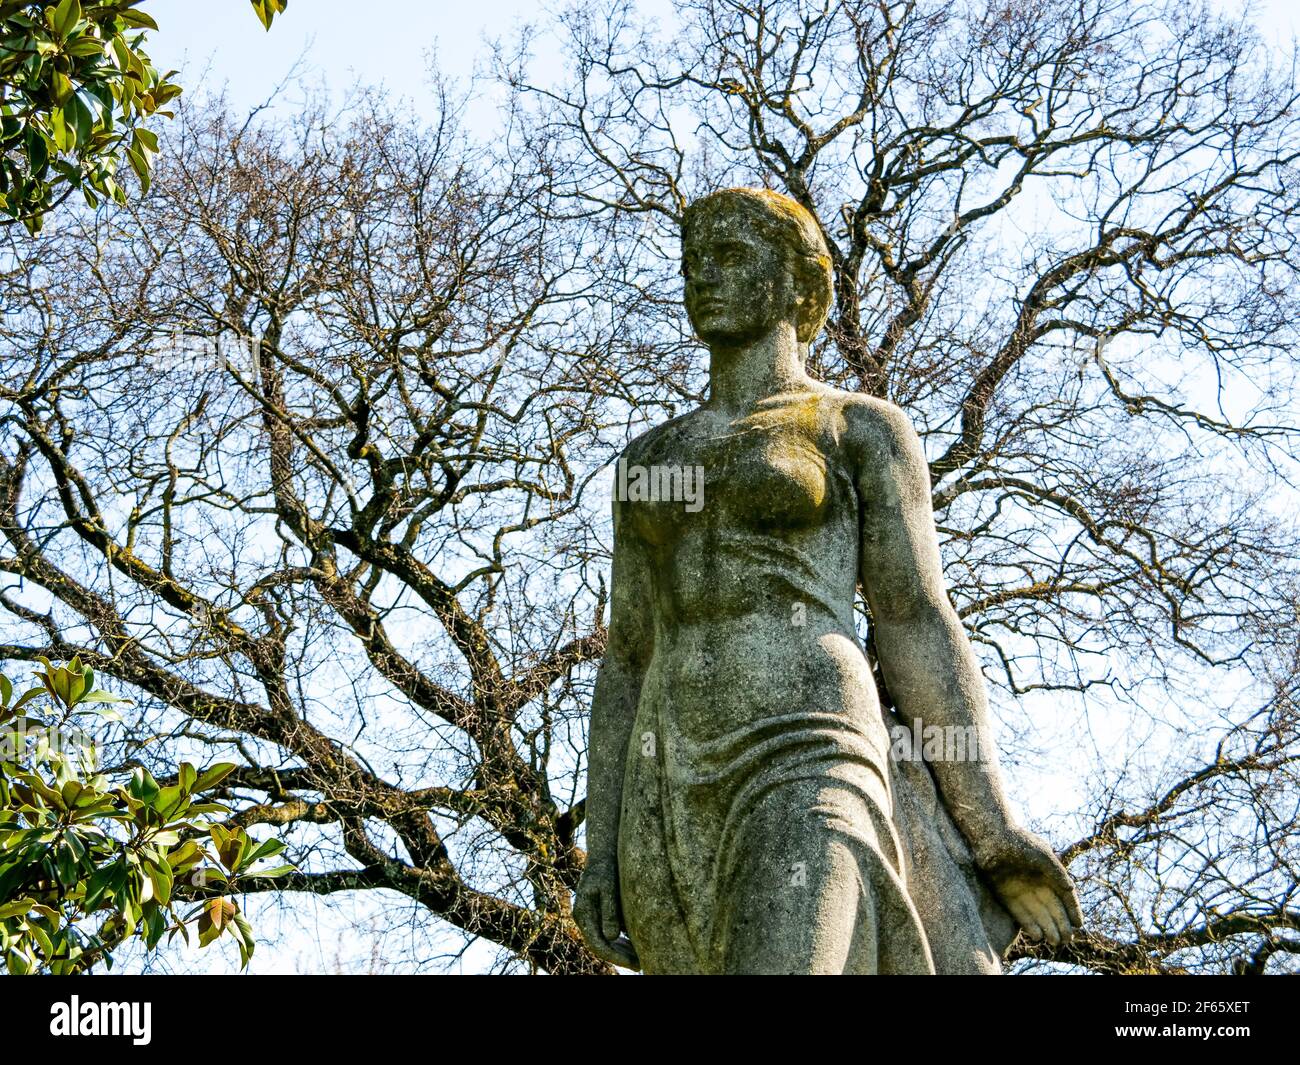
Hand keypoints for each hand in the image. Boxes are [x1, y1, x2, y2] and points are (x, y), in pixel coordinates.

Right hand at [573, 858, 640, 969]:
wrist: (602, 852)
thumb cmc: (607, 868)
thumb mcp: (608, 887)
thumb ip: (609, 911)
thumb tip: (611, 937)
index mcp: (583, 913)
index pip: (598, 944)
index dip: (616, 957)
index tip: (635, 963)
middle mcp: (583, 918)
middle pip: (600, 946)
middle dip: (619, 957)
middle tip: (641, 965)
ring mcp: (589, 915)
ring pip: (603, 941)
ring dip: (620, 951)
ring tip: (640, 958)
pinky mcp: (596, 912)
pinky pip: (606, 932)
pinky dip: (619, 941)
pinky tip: (634, 945)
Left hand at [976, 826, 1082, 947]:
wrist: (991, 837)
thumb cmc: (1019, 842)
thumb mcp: (1042, 855)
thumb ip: (1057, 872)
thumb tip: (1071, 889)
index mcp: (1049, 874)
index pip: (1064, 896)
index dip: (1072, 910)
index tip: (1079, 924)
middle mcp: (1036, 884)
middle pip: (1052, 909)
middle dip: (1061, 924)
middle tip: (1067, 939)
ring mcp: (1021, 891)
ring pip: (1038, 914)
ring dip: (1047, 928)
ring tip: (1055, 942)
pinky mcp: (1005, 896)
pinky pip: (1020, 914)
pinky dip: (1029, 925)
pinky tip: (1038, 936)